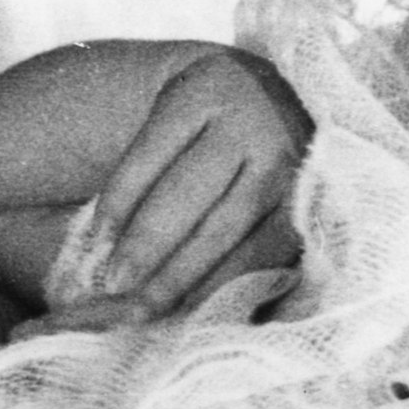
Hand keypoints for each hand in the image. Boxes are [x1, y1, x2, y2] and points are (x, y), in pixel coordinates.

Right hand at [94, 47, 312, 316]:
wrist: (249, 82)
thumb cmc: (259, 170)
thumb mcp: (273, 207)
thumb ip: (253, 256)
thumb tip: (212, 326)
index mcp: (308, 192)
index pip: (259, 253)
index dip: (213, 290)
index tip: (175, 323)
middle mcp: (282, 149)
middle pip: (219, 227)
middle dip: (170, 274)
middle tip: (129, 309)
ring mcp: (241, 116)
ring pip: (183, 193)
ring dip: (142, 242)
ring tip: (110, 279)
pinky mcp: (198, 90)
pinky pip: (150, 152)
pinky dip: (122, 195)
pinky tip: (100, 231)